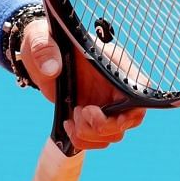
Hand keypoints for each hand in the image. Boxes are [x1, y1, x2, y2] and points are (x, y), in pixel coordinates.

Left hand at [16, 15, 144, 150]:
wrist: (39, 58)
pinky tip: (68, 125)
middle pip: (131, 118)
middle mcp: (115, 85)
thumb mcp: (40, 40)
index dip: (131, 107)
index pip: (140, 88)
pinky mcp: (94, 117)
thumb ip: (44, 49)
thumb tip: (52, 69)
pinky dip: (83, 141)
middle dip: (103, 126)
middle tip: (80, 112)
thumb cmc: (45, 42)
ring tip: (72, 116)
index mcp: (112, 63)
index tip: (99, 111)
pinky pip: (99, 140)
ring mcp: (107, 103)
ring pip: (114, 134)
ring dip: (90, 135)